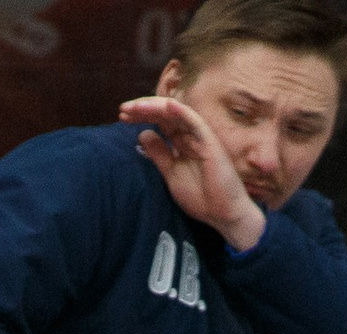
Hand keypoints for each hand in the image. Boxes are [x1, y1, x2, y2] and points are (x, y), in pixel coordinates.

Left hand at [118, 94, 263, 248]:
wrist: (224, 214)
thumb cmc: (202, 197)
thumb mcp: (171, 174)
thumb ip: (159, 155)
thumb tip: (142, 134)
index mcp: (181, 142)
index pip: (160, 121)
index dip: (141, 116)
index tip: (122, 117)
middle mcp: (190, 135)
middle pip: (165, 113)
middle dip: (143, 109)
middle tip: (123, 109)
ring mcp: (201, 137)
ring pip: (176, 113)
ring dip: (155, 107)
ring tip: (135, 107)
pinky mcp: (210, 142)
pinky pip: (195, 122)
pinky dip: (181, 112)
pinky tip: (167, 105)